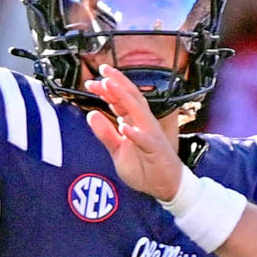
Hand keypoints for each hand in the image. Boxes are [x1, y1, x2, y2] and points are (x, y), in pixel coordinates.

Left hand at [85, 65, 183, 200]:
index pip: (120, 101)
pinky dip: (136, 133)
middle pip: (131, 97)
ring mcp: (151, 135)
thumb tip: (90, 115)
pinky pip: (146, 140)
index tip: (90, 82)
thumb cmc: (144, 166)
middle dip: (117, 82)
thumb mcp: (117, 150)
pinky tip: (125, 127)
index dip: (106, 90)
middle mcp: (143, 123)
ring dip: (124, 98)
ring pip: (138, 111)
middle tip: (103, 71)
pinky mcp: (156, 150)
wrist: (165, 186)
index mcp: (134, 122)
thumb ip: (105, 133)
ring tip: (110, 87)